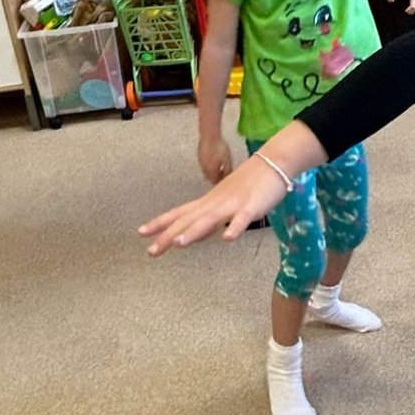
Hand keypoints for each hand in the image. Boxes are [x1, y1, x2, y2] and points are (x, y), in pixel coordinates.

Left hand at [141, 153, 290, 253]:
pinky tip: (227, 239)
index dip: (160, 223)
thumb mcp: (225, 203)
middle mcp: (216, 203)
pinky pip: (242, 219)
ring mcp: (233, 204)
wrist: (274, 163)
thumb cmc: (250, 184)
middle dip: (169, 235)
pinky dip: (234, 228)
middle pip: (189, 220)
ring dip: (194, 232)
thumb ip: (209, 220)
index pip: (180, 213)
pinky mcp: (252, 207)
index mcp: (208, 202)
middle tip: (151, 251)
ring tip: (178, 243)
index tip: (141, 232)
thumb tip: (193, 235)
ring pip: (210, 219)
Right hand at [197, 132, 233, 184]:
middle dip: (216, 177)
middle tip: (223, 174)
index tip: (226, 179)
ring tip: (219, 167)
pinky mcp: (199, 155)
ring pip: (206, 171)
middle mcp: (204, 168)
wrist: (209, 135)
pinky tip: (213, 160)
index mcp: (211, 171)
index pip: (215, 181)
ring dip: (212, 171)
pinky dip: (209, 165)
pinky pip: (204, 164)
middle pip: (210, 177)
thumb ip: (228, 169)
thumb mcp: (227, 159)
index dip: (221, 181)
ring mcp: (201, 162)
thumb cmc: (219, 147)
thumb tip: (229, 176)